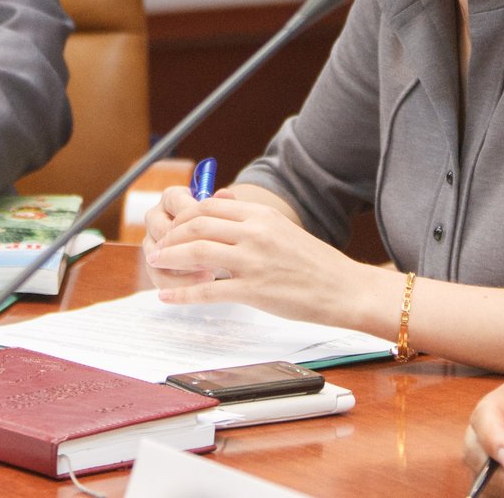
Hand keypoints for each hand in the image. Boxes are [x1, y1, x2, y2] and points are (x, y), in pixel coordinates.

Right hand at [140, 186, 221, 290]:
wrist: (217, 243)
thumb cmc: (220, 224)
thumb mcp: (226, 214)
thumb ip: (226, 204)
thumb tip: (225, 193)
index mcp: (172, 198)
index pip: (178, 206)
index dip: (198, 223)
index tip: (220, 235)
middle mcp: (156, 217)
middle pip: (163, 231)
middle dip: (188, 247)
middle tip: (214, 258)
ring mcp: (152, 241)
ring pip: (156, 257)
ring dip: (183, 268)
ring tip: (212, 275)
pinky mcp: (154, 264)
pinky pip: (159, 276)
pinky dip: (181, 283)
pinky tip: (205, 283)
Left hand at [146, 194, 358, 320]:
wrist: (345, 289)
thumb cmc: (317, 264)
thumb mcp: (284, 231)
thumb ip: (254, 225)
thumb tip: (222, 223)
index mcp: (262, 215)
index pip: (211, 205)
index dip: (185, 215)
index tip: (175, 227)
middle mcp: (255, 233)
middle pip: (198, 224)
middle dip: (172, 235)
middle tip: (160, 246)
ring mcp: (254, 262)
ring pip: (197, 252)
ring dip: (170, 257)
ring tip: (157, 263)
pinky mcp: (254, 291)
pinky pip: (209, 291)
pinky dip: (182, 294)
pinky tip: (168, 297)